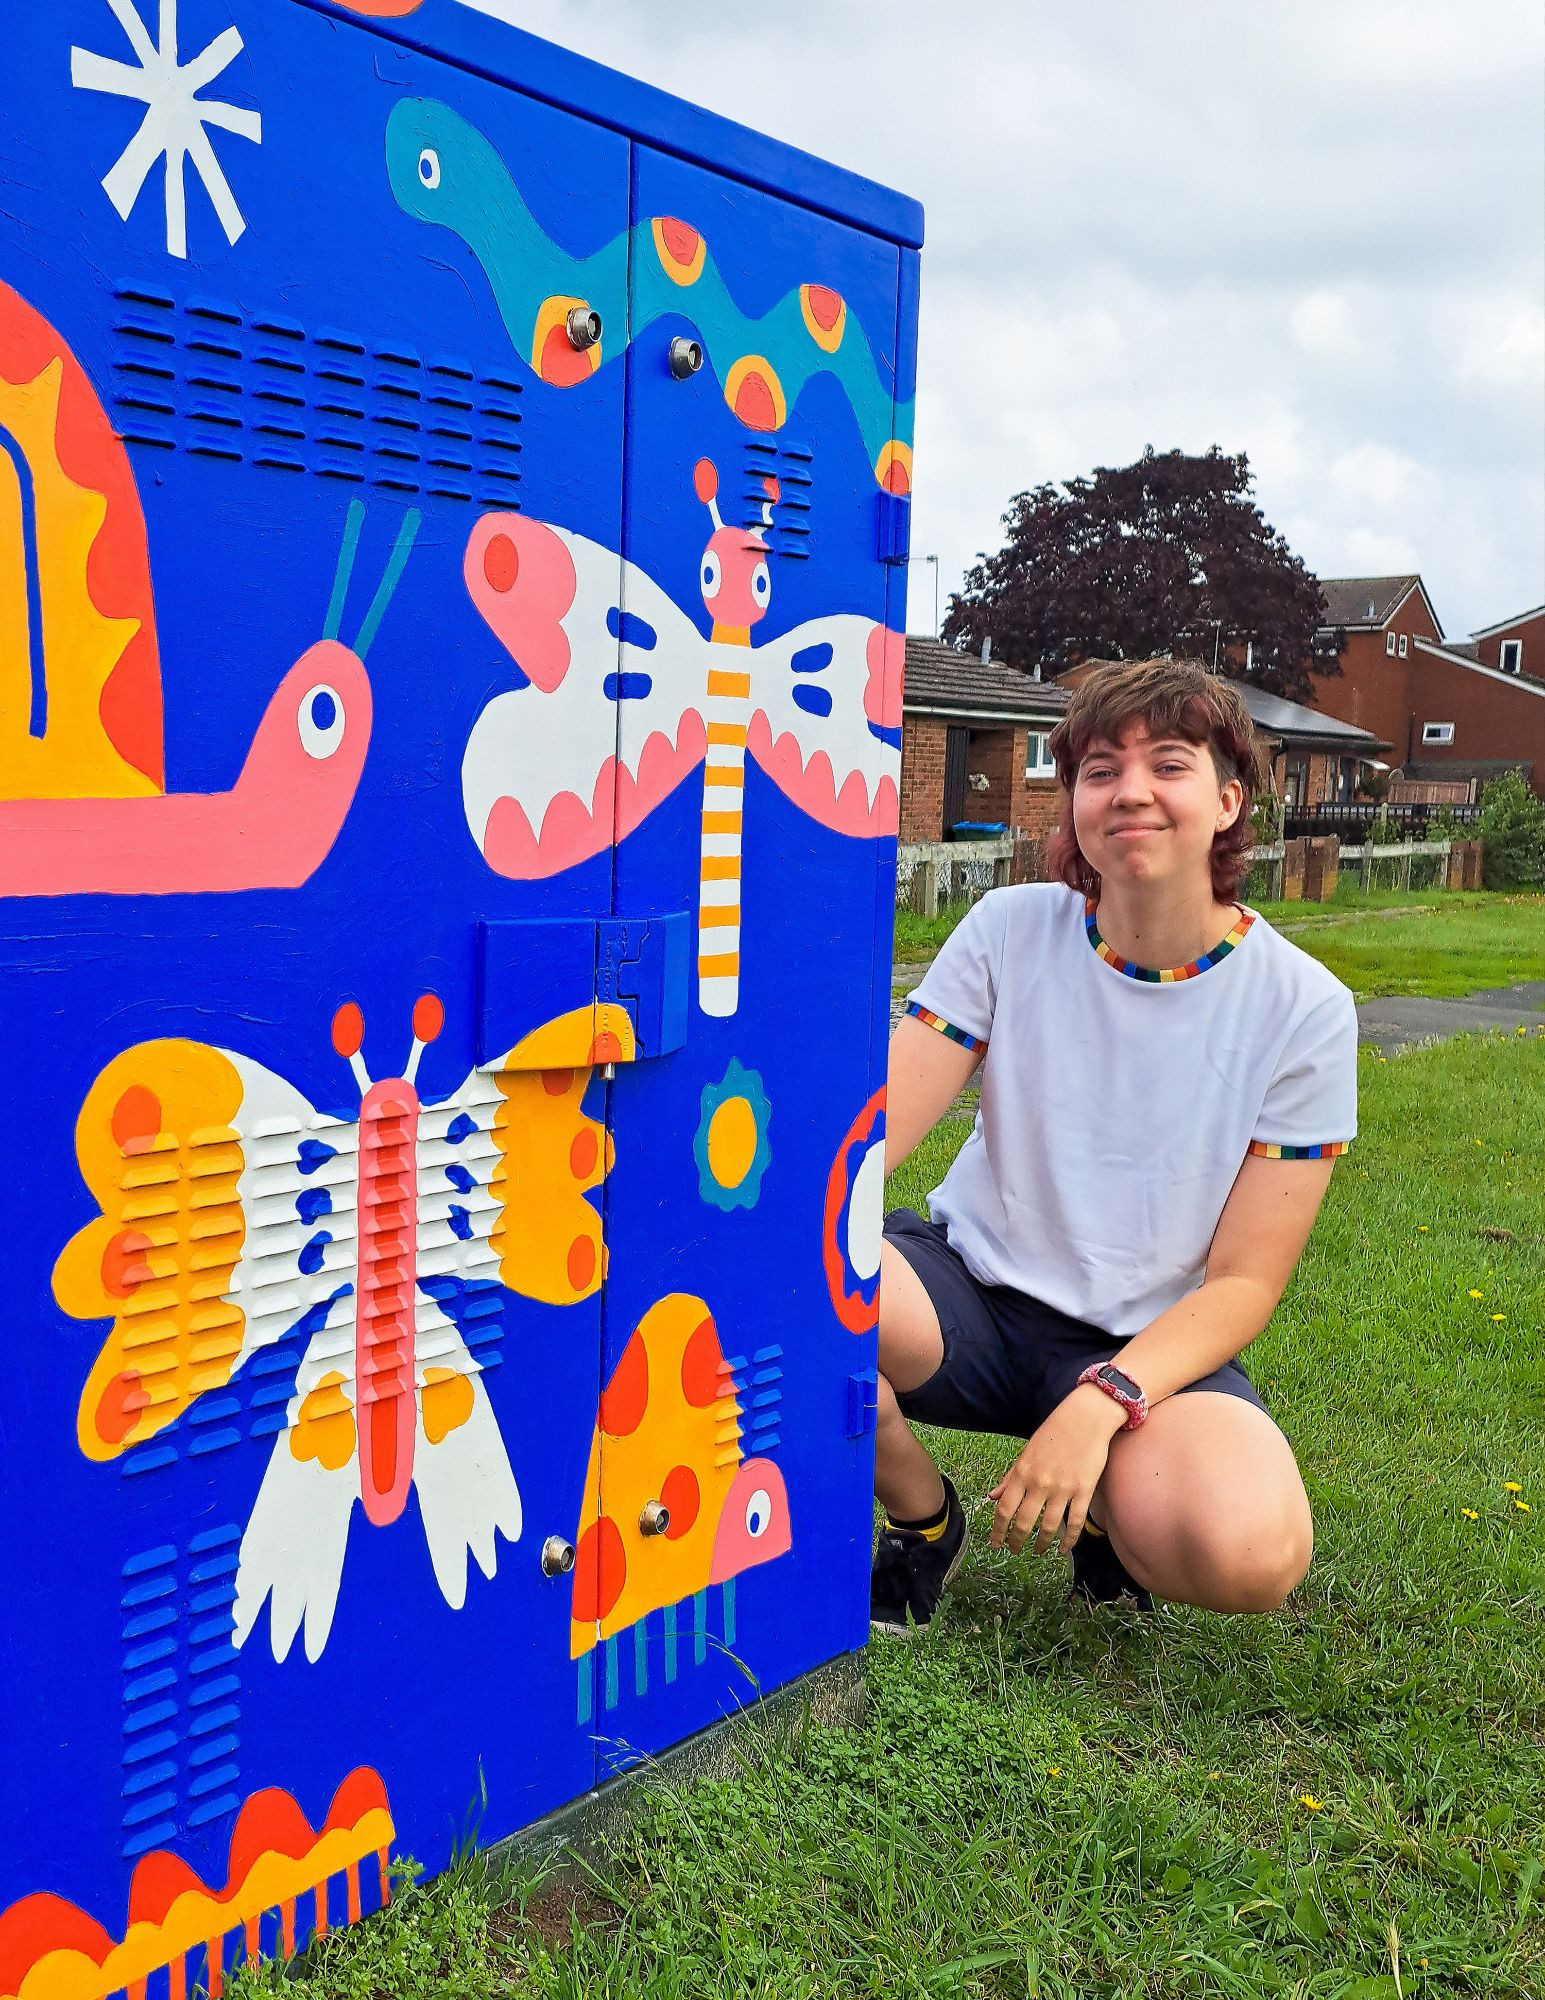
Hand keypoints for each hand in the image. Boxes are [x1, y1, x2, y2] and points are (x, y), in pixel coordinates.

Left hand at [988, 1384, 1126, 1556]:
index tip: (995, 1544)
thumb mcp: (1026, 1452)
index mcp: (1022, 1472)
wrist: (1086, 1418)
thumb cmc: (1054, 1432)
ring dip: (1041, 1544)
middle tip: (1014, 1551)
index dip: (998, 1530)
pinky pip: (1074, 1522)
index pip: (1004, 1509)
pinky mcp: (1083, 1491)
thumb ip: (1010, 1477)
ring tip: (1037, 1551)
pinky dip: (1069, 1540)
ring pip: (1048, 1527)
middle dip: (1016, 1541)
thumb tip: (992, 1497)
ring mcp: (1062, 1488)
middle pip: (1023, 1522)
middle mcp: (1039, 1483)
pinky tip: (1063, 1549)